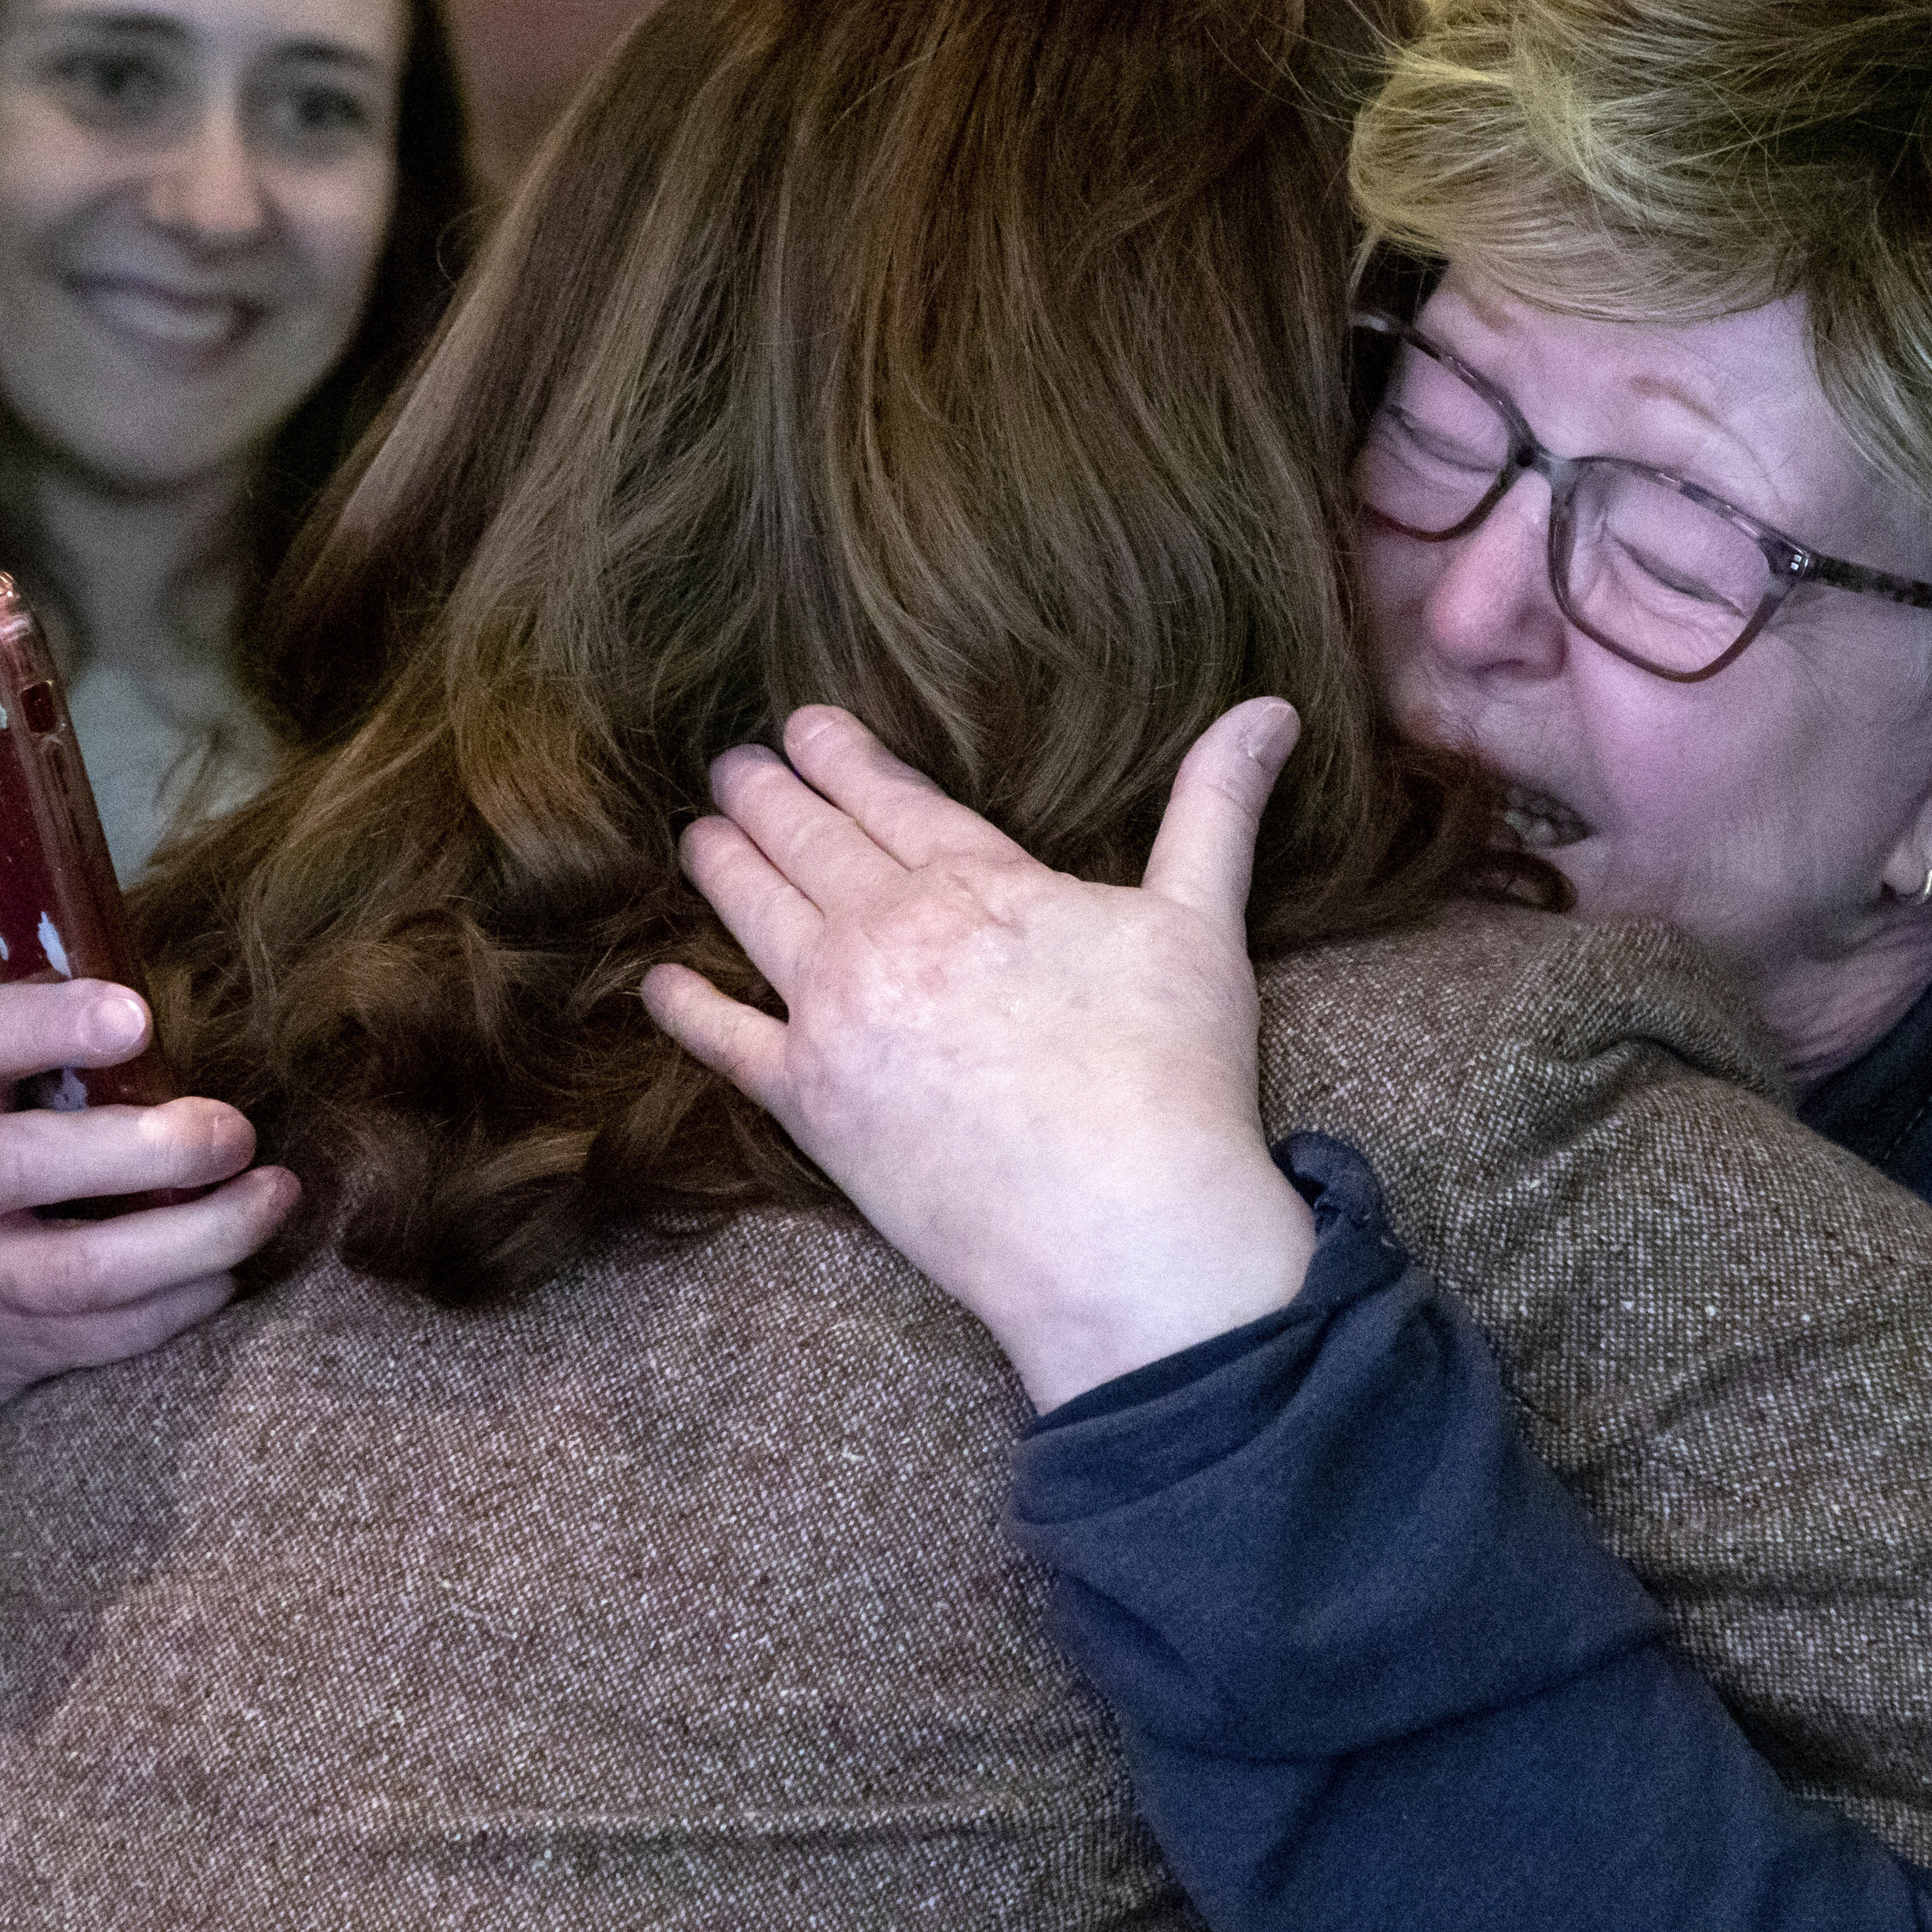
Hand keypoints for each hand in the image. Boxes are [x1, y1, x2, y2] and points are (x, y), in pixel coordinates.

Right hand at [0, 980, 295, 1454]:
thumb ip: (33, 998)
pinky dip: (185, 1302)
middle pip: (20, 1165)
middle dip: (143, 1148)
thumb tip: (104, 908)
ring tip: (275, 1195)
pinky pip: (113, 1331)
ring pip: (81, 1269)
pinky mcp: (24, 1342)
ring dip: (197, 1235)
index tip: (138, 1016)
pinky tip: (234, 1265)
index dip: (52, 1027)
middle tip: (234, 1130)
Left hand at [643, 700, 1317, 1409]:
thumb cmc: (1171, 1071)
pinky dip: (686, 1008)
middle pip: (809, 842)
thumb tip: (1273, 709)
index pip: (892, 798)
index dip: (843, 755)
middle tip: (733, 763)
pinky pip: (726, 1043)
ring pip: (756, 915)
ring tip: (700, 833)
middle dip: (765, 793)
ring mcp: (836, 1018)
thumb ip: (1217, 806)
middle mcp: (887, 933)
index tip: (805, 723)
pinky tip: (658, 983)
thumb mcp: (1203, 920)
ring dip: (723, 864)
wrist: (1118, 1222)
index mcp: (978, 883)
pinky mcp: (810, 1106)